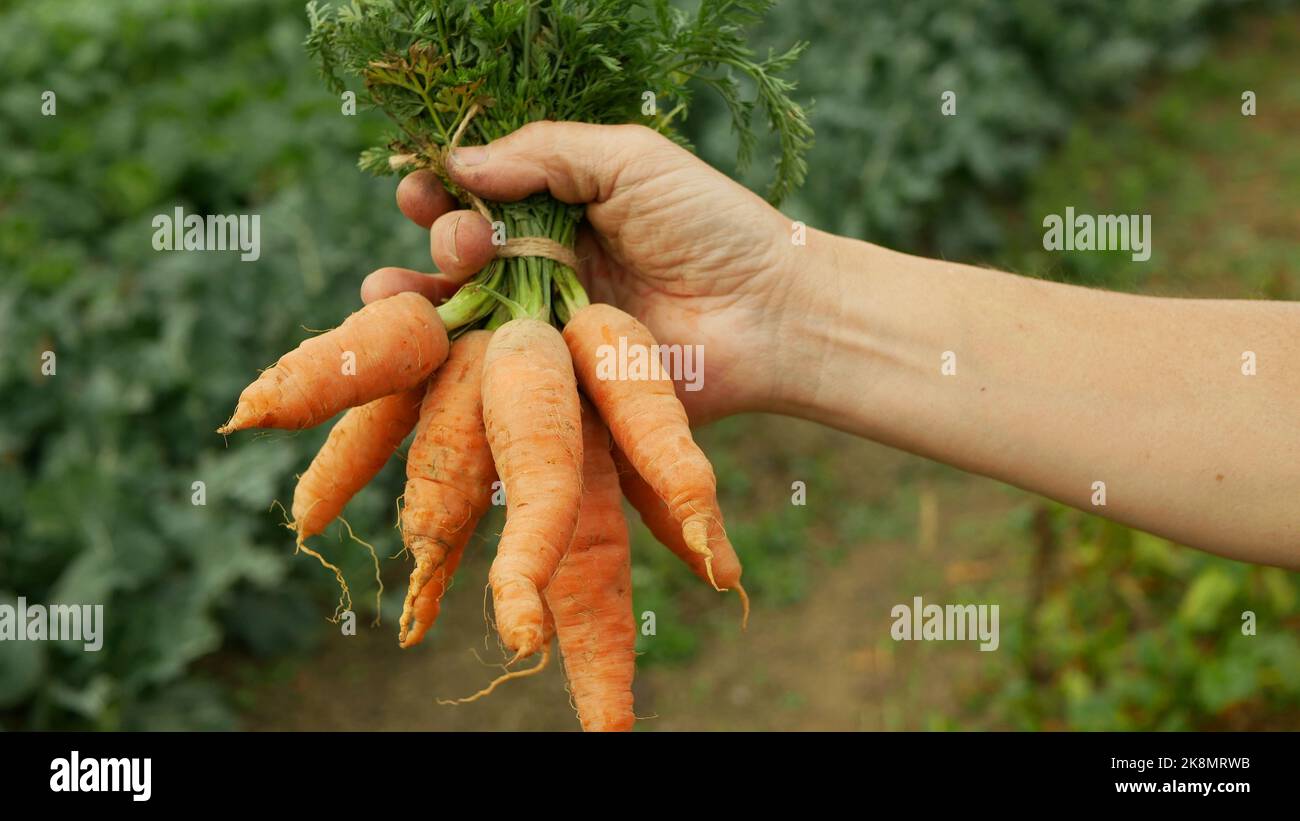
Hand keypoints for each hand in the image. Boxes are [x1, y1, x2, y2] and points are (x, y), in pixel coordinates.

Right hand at [361, 121, 817, 423]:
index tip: (422, 186)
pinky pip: (495, 378)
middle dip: (439, 240)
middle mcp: (547, 270)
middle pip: (463, 256)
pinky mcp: (560, 385)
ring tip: (388, 292)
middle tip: (459, 239)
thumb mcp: (628, 160)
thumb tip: (461, 163)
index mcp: (562, 211)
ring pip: (464, 318)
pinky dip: (450, 368)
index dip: (443, 191)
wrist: (769, 314)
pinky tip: (416, 349)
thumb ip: (544, 153)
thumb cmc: (710, 226)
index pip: (481, 197)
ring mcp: (551, 330)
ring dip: (416, 301)